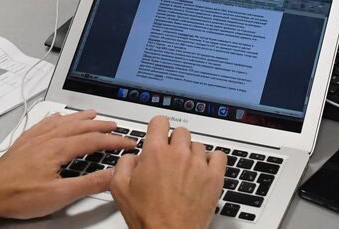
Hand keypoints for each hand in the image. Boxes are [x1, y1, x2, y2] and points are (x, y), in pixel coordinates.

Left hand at [0, 109, 133, 228]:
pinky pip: (44, 124)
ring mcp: (34, 139)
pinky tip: (56, 119)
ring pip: (62, 122)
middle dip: (100, 126)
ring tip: (92, 115)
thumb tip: (112, 175)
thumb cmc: (18, 196)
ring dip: (80, 118)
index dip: (113, 141)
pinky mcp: (23, 143)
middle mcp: (47, 139)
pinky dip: (56, 119)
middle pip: (80, 127)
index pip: (93, 141)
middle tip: (115, 126)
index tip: (127, 143)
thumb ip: (89, 184)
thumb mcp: (59, 195)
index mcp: (58, 148)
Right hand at [110, 115, 224, 228]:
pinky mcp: (214, 177)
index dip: (157, 128)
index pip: (160, 122)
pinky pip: (218, 156)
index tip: (158, 134)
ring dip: (191, 154)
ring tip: (184, 172)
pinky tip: (203, 170)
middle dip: (174, 143)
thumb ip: (124, 163)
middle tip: (170, 159)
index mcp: (155, 152)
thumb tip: (133, 156)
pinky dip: (212, 161)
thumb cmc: (147, 217)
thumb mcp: (119, 189)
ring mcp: (199, 164)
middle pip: (180, 132)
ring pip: (198, 145)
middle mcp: (179, 154)